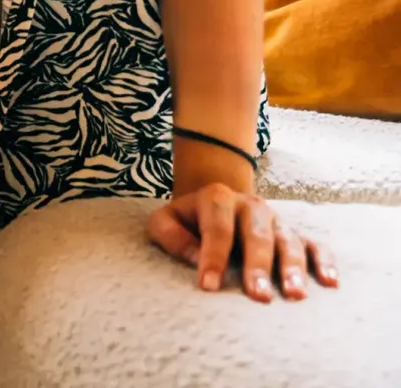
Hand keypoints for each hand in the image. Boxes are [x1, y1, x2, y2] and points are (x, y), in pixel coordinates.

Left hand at [146, 182, 339, 301]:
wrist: (214, 203)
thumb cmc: (186, 221)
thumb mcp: (164, 221)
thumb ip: (171, 236)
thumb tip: (196, 259)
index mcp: (217, 198)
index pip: (217, 229)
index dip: (212, 257)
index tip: (208, 286)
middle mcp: (251, 206)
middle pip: (257, 236)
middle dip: (257, 267)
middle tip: (258, 296)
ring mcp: (276, 220)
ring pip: (289, 241)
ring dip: (293, 268)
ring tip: (295, 295)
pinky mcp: (295, 233)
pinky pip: (316, 244)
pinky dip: (325, 261)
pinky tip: (330, 282)